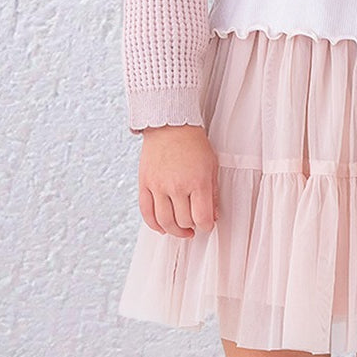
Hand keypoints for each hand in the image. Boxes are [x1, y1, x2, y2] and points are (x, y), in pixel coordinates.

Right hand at [138, 124, 218, 238]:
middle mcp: (177, 186)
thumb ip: (212, 193)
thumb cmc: (193, 144)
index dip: (206, 226)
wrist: (170, 125)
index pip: (202, 218)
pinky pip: (146, 212)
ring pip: (164, 221)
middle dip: (191, 226)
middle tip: (194, 223)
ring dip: (174, 231)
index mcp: (198, 182)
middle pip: (183, 221)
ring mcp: (158, 186)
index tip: (207, 224)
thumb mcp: (212, 166)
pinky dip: (154, 224)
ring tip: (180, 229)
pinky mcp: (144, 184)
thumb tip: (212, 216)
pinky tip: (161, 227)